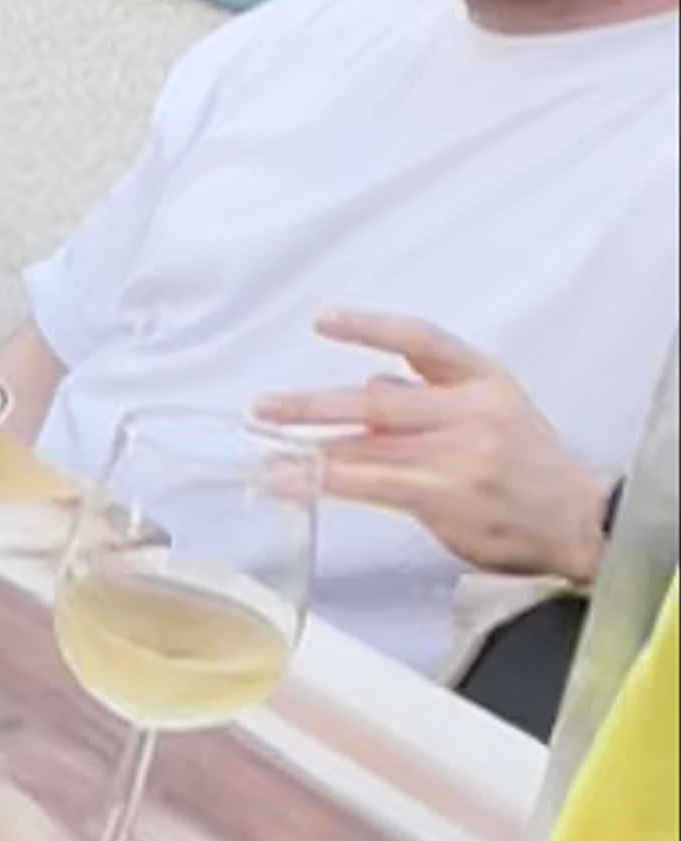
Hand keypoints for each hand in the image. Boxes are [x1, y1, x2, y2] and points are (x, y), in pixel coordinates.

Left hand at [256, 314, 609, 590]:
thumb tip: (369, 384)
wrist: (576, 519)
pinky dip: (326, 483)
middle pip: (379, 400)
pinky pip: (372, 486)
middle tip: (263, 406)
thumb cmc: (528, 465)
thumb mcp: (493, 407)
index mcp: (483, 379)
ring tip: (263, 454)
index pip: (421, 339)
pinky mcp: (446, 498)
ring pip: (368, 446)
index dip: (371, 327)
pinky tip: (293, 483)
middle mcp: (471, 412)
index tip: (324, 320)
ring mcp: (459, 456)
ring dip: (307, 451)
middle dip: (312, 405)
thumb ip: (429, 394)